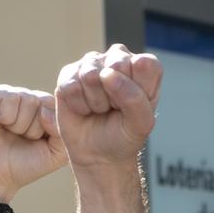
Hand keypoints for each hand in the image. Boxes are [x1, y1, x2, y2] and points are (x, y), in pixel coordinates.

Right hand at [0, 85, 64, 203]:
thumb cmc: (23, 165)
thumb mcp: (55, 154)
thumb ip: (63, 132)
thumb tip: (44, 111)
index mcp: (43, 108)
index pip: (57, 105)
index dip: (49, 128)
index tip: (36, 142)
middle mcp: (26, 97)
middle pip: (43, 101)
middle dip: (33, 128)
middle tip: (20, 138)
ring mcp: (7, 93)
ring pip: (27, 99)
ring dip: (19, 125)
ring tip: (8, 133)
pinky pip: (10, 97)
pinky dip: (5, 117)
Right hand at [54, 46, 162, 170]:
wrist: (98, 155)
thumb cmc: (123, 136)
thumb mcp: (141, 125)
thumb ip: (134, 98)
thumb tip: (107, 74)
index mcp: (143, 67)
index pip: (144, 64)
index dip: (137, 90)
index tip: (133, 107)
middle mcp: (118, 58)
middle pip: (116, 64)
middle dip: (114, 96)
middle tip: (114, 109)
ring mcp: (92, 63)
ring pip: (91, 75)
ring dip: (95, 102)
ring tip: (99, 109)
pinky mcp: (69, 74)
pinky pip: (71, 86)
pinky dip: (78, 105)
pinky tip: (83, 109)